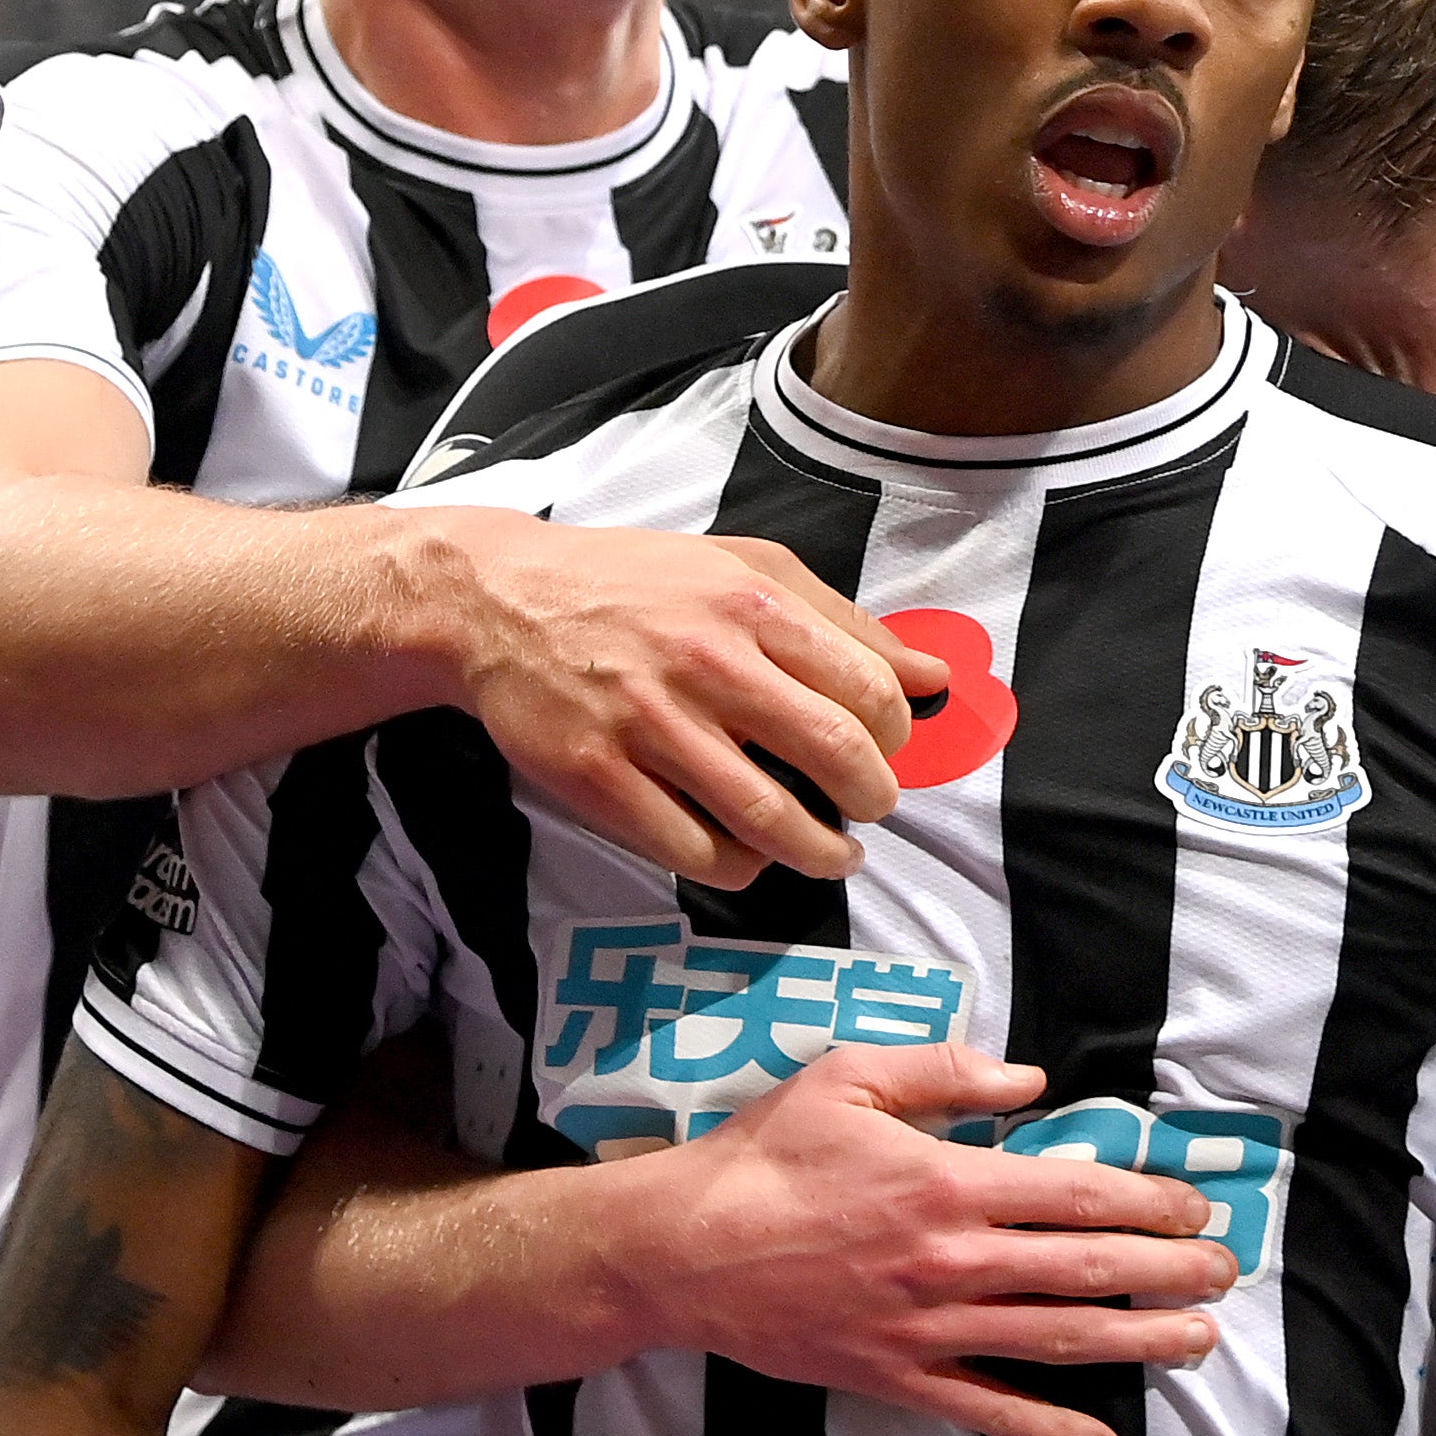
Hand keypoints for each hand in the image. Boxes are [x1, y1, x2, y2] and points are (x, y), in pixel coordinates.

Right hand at [444, 514, 950, 892]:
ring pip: (769, 819)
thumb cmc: (636, 583)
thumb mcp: (744, 568)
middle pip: (833, 754)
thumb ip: (844, 621)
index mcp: (751, 603)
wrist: (501, 602)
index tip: (888, 748)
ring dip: (821, 851)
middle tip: (871, 806)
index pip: (868, 688)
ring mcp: (648, 725)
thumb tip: (935, 677)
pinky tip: (750, 854)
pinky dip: (740, 867)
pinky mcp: (597, 778)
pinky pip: (694, 851)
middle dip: (874, 798)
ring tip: (834, 853)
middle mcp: (706, 663)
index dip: (896, 734)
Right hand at [628, 1041, 1236, 1435]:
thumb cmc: (762, 1156)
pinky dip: (1048, 1430)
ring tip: (1197, 1343)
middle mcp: (952, 1260)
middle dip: (1168, 1270)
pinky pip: (986, 1410)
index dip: (1147, 1200)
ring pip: (1056, 1341)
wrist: (680, 1251)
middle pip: (1085, 1269)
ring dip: (1137, 1343)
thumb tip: (1028, 1079)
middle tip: (1224, 1272)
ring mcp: (928, 1328)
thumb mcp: (846, 1078)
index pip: (1076, 1193)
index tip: (1194, 1204)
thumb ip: (943, 1072)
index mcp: (946, 1181)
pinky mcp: (896, 1377)